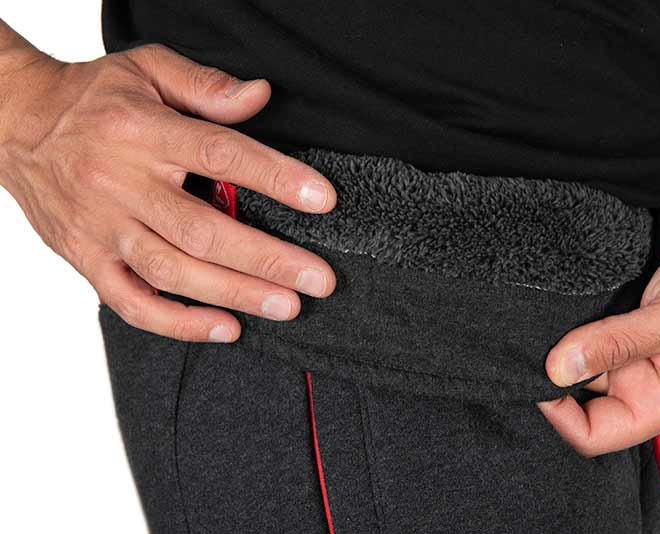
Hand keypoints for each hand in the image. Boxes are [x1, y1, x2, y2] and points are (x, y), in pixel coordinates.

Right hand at [0, 44, 336, 341]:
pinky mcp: (86, 260)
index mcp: (144, 133)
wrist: (12, 123)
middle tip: (318, 279)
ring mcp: (101, 228)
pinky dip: (179, 324)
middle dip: (267, 259)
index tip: (322, 200)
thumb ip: (205, 86)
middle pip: (202, 231)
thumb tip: (262, 96)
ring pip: (173, 272)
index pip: (220, 155)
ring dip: (235, 294)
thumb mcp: (147, 69)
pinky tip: (226, 329)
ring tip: (287, 306)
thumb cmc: (92, 98)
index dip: (275, 178)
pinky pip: (132, 303)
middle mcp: (121, 184)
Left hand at [538, 189, 659, 455]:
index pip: (597, 433)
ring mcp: (631, 344)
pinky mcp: (622, 313)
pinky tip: (557, 298)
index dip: (560, 416)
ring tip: (543, 317)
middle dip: (553, 373)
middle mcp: (645, 376)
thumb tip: (559, 369)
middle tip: (529, 343)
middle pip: (578, 395)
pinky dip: (567, 314)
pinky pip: (582, 323)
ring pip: (576, 356)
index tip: (535, 381)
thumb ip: (620, 343)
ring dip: (557, 341)